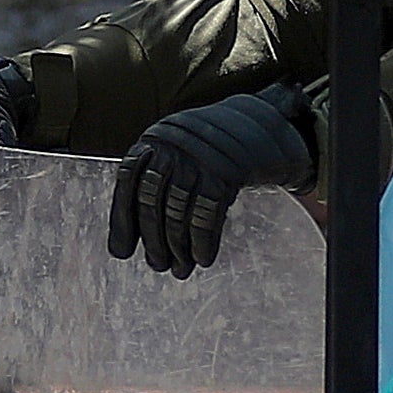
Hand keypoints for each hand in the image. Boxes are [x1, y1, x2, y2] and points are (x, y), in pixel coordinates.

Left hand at [109, 85, 315, 276]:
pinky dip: (203, 241)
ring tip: (180, 270)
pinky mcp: (228, 170)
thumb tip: (124, 239)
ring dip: (178, 247)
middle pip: (151, 201)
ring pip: (178, 211)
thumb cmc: (217, 149)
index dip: (122, 221)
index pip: (127, 183)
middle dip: (153, 239)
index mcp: (155, 138)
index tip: (121, 253)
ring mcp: (200, 156)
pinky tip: (203, 259)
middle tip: (157, 266)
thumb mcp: (179, 152)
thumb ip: (154, 182)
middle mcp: (173, 144)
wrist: (271, 122)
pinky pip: (207, 214)